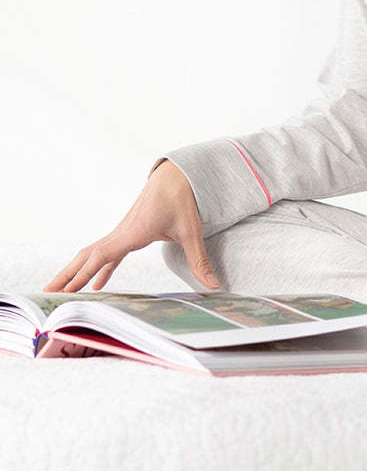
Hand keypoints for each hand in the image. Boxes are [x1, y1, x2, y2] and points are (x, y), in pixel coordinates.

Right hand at [41, 160, 221, 293]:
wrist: (176, 176)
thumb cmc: (182, 200)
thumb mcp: (193, 231)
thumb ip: (200, 261)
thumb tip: (215, 286)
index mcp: (133, 232)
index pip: (103, 255)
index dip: (84, 273)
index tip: (67, 288)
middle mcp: (122, 232)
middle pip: (87, 257)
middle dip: (67, 276)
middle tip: (46, 294)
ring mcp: (122, 233)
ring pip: (92, 255)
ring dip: (75, 272)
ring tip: (58, 291)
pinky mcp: (127, 234)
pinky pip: (106, 254)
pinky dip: (97, 269)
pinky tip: (97, 286)